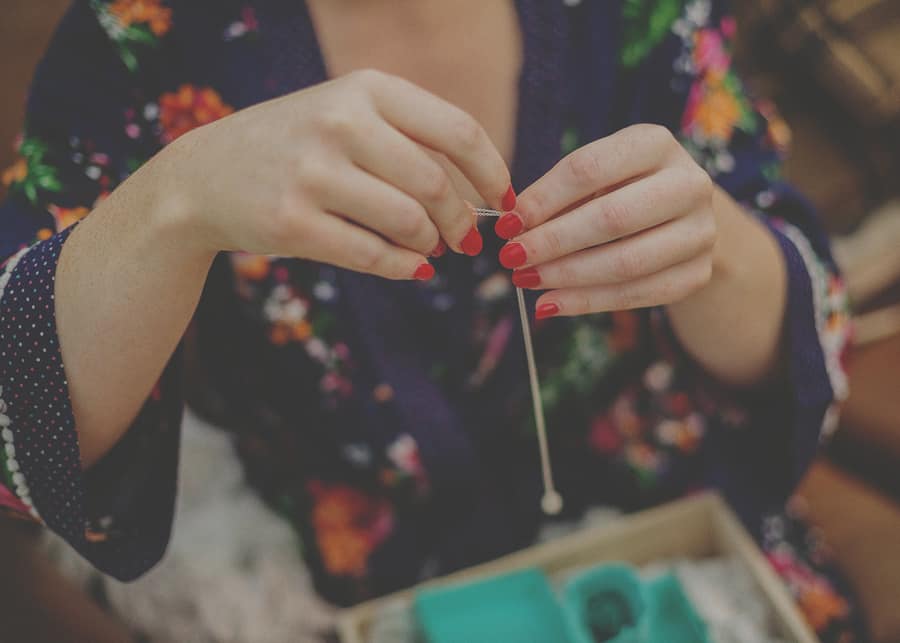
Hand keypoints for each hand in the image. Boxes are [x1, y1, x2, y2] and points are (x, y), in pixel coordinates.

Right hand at [164, 69, 513, 279]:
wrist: (204, 175)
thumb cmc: (295, 146)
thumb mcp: (347, 114)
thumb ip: (409, 139)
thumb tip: (477, 197)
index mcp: (365, 88)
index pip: (457, 131)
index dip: (493, 173)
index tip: (504, 200)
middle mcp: (340, 122)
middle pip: (436, 184)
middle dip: (462, 221)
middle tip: (465, 240)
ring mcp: (312, 173)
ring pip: (408, 221)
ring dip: (431, 244)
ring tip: (430, 249)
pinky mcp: (292, 223)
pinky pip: (372, 254)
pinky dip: (404, 268)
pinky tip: (413, 268)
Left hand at [493, 124, 715, 317]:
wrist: (682, 219)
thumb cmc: (623, 191)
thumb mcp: (595, 179)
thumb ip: (558, 196)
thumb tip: (513, 225)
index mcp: (655, 144)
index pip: (590, 169)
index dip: (543, 199)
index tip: (507, 223)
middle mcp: (689, 184)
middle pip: (612, 218)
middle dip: (554, 242)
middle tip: (512, 258)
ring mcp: (700, 232)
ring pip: (626, 263)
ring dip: (567, 276)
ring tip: (526, 281)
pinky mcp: (698, 273)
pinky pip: (637, 295)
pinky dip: (587, 302)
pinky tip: (550, 303)